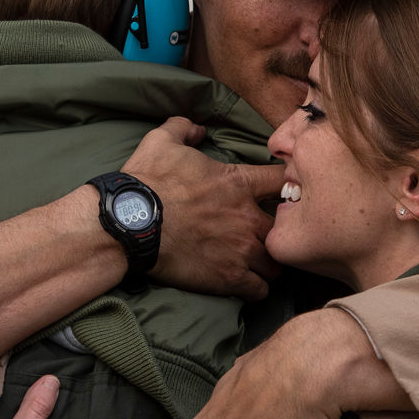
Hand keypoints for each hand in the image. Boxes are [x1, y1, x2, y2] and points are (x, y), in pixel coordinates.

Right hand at [123, 116, 283, 301]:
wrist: (130, 224)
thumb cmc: (147, 183)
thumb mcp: (161, 142)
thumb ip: (183, 128)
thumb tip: (196, 128)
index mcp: (238, 182)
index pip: (283, 180)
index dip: (287, 186)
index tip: (281, 193)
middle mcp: (247, 217)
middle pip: (286, 227)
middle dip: (278, 231)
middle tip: (268, 235)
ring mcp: (241, 249)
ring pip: (276, 262)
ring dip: (269, 262)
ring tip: (259, 264)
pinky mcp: (229, 278)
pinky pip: (260, 290)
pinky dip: (256, 288)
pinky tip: (247, 284)